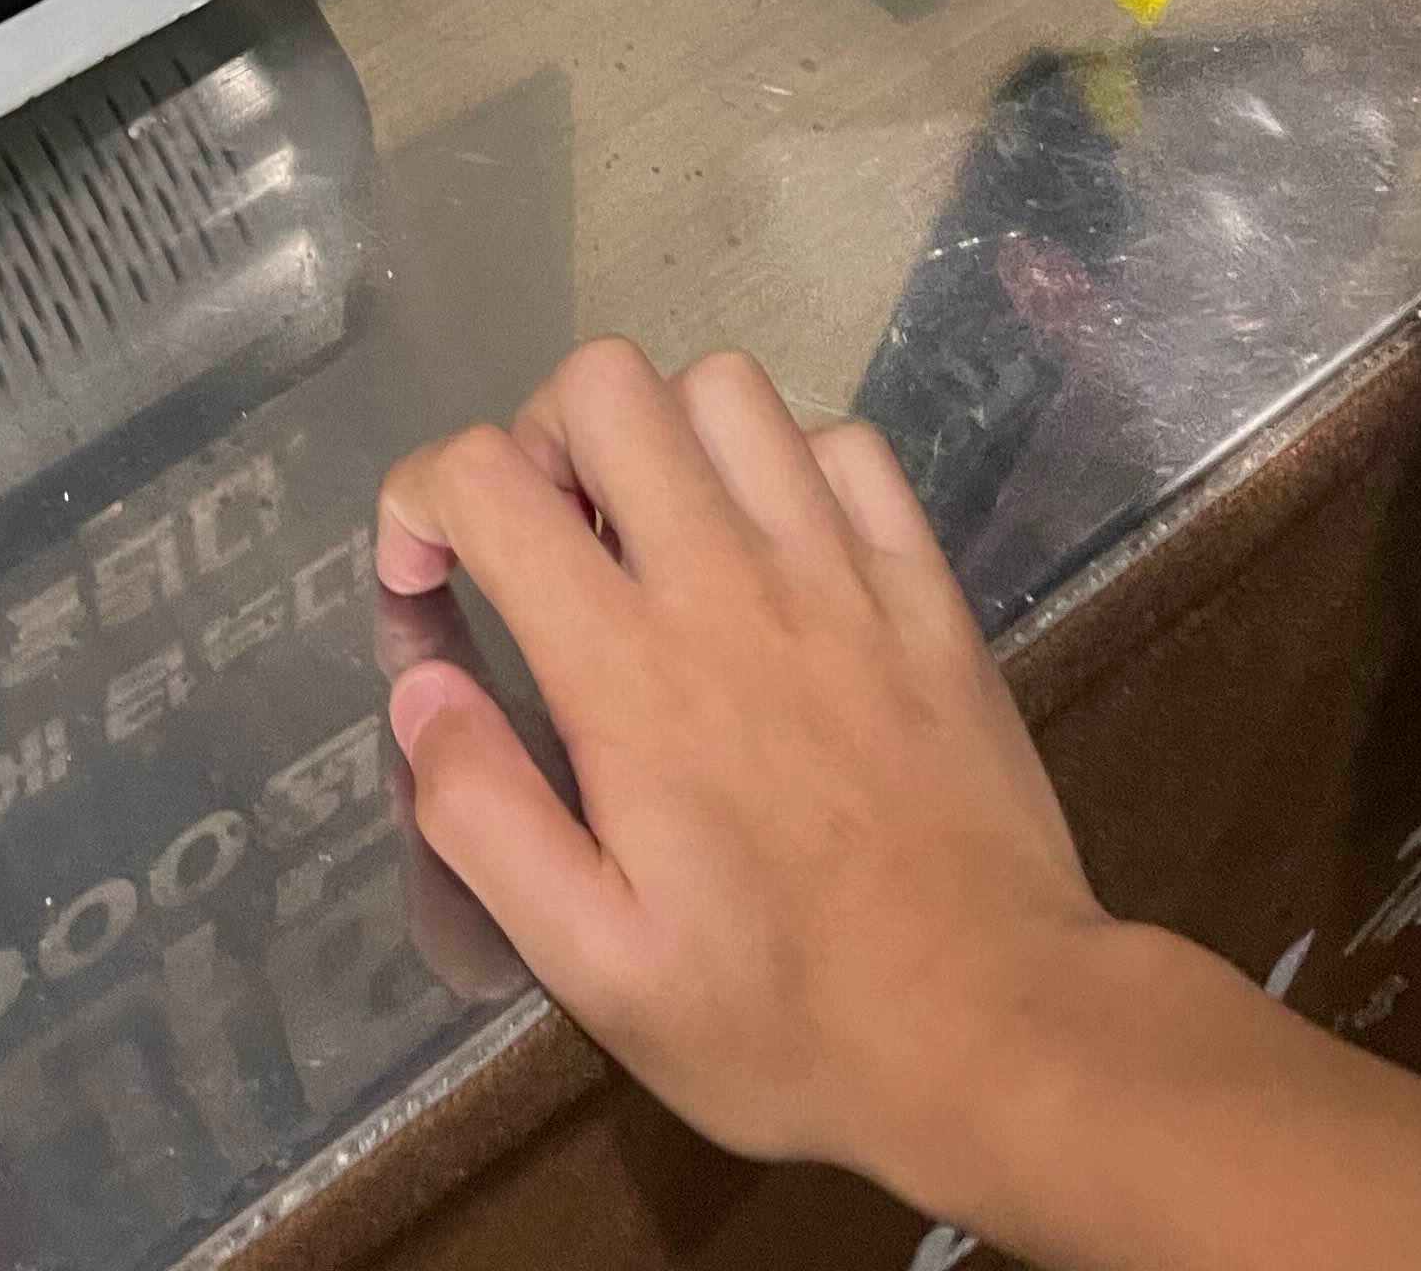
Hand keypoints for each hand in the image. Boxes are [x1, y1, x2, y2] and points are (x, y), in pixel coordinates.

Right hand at [376, 339, 1106, 1207]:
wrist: (1001, 1037)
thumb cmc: (785, 1020)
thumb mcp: (596, 966)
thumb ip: (484, 816)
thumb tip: (421, 691)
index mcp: (630, 670)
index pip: (486, 480)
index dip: (419, 499)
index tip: (424, 575)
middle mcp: (729, 581)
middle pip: (604, 384)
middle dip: (538, 438)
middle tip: (546, 543)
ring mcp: (842, 570)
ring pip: (725, 387)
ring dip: (663, 437)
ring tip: (655, 535)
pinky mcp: (925, 587)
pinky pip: (845, 445)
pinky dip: (788, 466)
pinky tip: (775, 553)